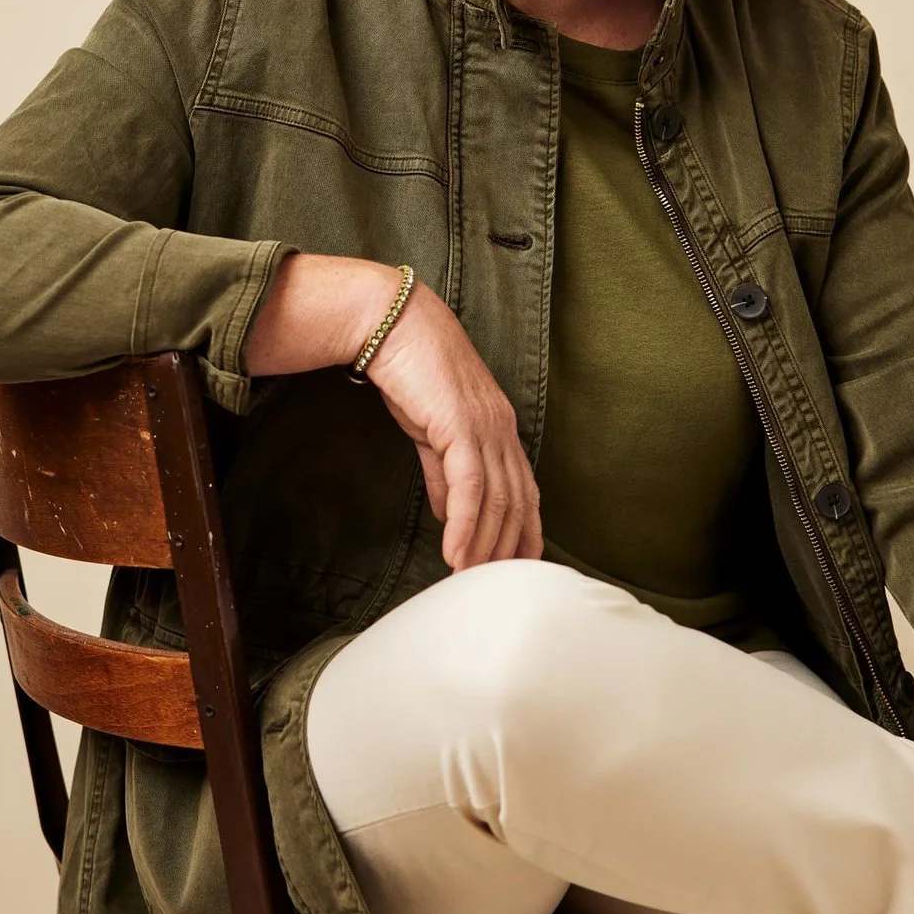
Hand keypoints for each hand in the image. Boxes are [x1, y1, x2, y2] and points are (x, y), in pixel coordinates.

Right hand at [242, 254, 539, 570]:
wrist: (389, 322)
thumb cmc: (408, 370)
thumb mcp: (430, 429)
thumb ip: (444, 470)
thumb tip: (453, 511)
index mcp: (499, 427)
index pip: (524, 492)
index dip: (524, 534)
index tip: (516, 571)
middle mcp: (502, 428)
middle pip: (517, 504)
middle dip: (507, 552)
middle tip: (494, 591)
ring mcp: (486, 426)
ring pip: (498, 501)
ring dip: (485, 547)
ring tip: (470, 583)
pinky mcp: (460, 425)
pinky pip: (471, 488)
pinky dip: (466, 526)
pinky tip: (455, 554)